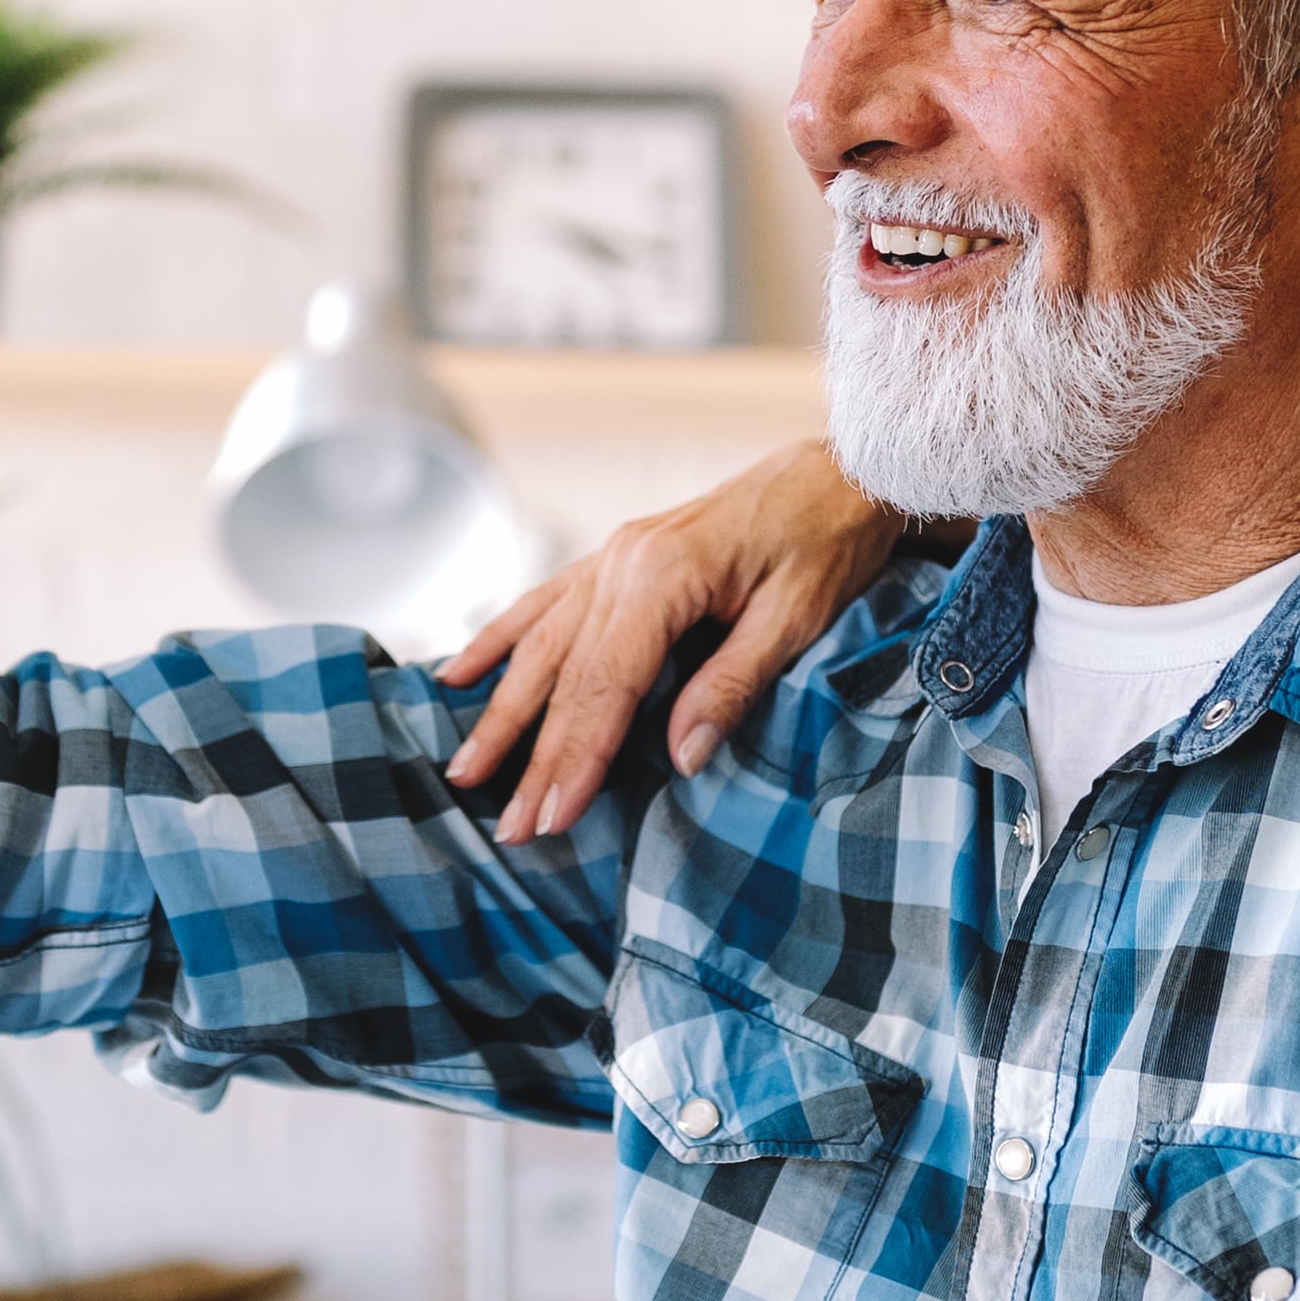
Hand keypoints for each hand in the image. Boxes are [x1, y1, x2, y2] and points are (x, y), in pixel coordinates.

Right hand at [440, 440, 906, 840]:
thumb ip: (731, 684)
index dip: (575, 756)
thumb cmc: (827, 540)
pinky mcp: (618, 557)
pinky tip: (459, 673)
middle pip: (563, 674)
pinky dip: (499, 639)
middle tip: (509, 827)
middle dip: (532, 756)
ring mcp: (613, 555)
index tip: (552, 817)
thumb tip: (681, 759)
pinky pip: (544, 603)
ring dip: (502, 712)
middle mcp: (622, 562)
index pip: (604, 684)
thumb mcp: (797, 617)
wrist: (840, 473)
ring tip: (465, 771)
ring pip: (541, 644)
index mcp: (663, 574)